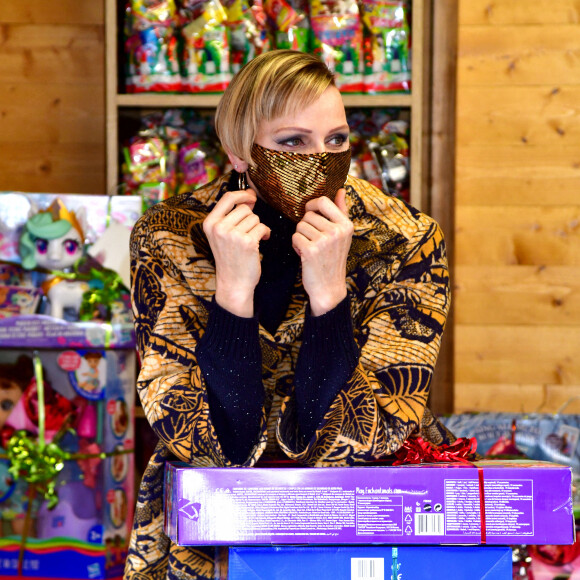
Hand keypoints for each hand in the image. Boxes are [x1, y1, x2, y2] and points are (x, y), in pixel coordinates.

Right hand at [203, 189, 269, 316]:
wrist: (233, 283)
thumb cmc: (230, 258)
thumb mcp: (222, 235)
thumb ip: (232, 215)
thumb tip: (250, 195)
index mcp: (210, 223)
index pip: (227, 198)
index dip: (242, 194)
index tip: (250, 197)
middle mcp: (219, 228)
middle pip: (244, 208)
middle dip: (251, 218)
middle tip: (249, 232)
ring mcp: (233, 235)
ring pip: (254, 218)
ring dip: (258, 227)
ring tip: (253, 239)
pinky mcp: (247, 242)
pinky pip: (262, 227)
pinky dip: (265, 233)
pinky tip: (261, 241)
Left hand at [292, 188, 352, 315]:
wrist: (329, 286)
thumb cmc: (333, 258)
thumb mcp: (343, 235)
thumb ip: (341, 211)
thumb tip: (342, 189)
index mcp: (346, 225)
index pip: (323, 201)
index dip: (311, 205)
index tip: (309, 213)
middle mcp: (337, 231)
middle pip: (308, 215)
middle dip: (306, 226)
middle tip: (312, 239)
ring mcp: (324, 241)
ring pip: (300, 226)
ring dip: (301, 236)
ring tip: (310, 247)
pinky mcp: (310, 250)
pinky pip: (295, 237)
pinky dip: (296, 245)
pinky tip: (304, 254)